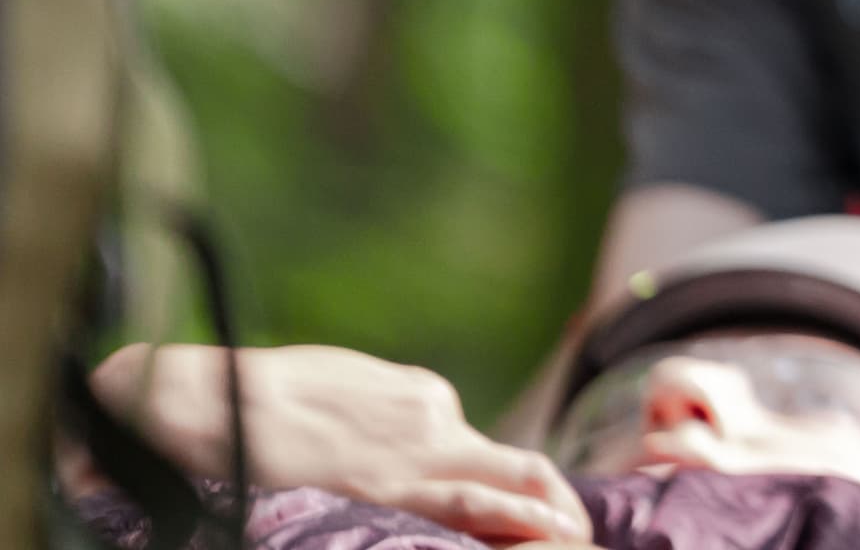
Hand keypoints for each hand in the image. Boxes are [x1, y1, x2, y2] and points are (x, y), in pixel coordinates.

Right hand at [97, 344, 592, 541]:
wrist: (200, 402)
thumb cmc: (251, 399)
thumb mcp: (334, 400)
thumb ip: (373, 428)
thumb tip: (375, 456)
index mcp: (419, 399)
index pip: (480, 454)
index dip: (514, 491)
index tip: (541, 520)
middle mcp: (432, 418)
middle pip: (519, 465)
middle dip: (558, 506)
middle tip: (583, 541)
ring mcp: (416, 448)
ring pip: (511, 483)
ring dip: (551, 519)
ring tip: (580, 546)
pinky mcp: (390, 481)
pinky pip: (470, 505)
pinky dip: (514, 523)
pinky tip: (548, 538)